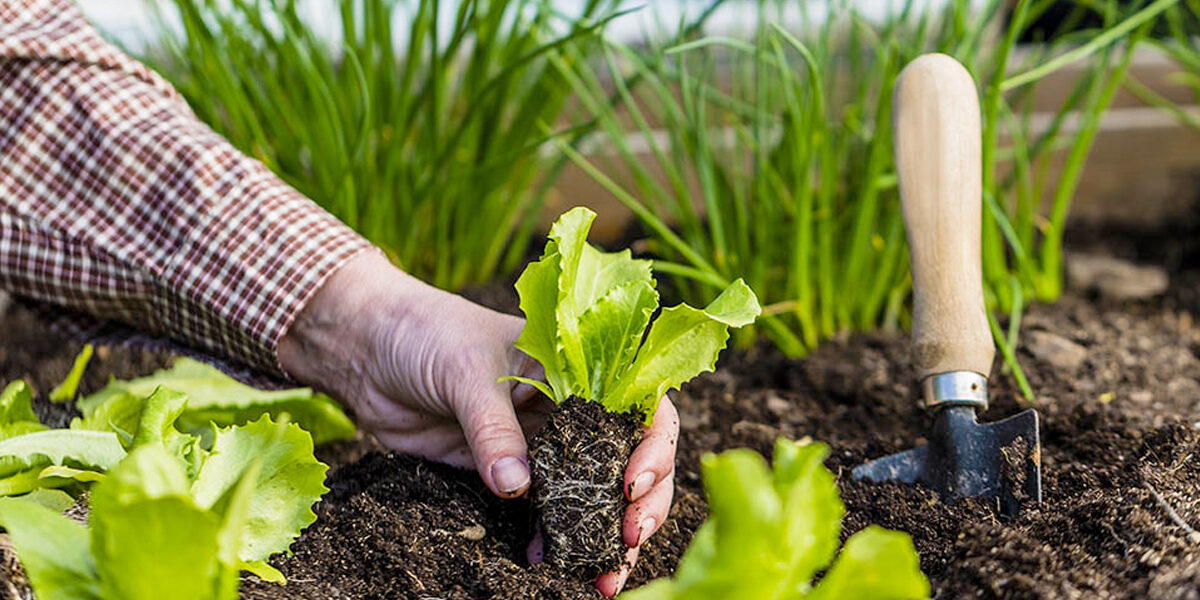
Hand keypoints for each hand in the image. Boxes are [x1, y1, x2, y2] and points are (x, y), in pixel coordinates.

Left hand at [278, 251, 678, 596]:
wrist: (368, 348)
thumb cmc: (426, 332)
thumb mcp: (465, 370)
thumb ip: (493, 428)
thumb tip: (517, 488)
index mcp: (579, 366)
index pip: (640, 405)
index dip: (652, 446)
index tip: (632, 483)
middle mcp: (571, 408)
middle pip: (629, 458)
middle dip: (641, 503)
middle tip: (629, 541)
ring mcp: (542, 443)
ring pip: (592, 492)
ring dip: (604, 533)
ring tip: (606, 577)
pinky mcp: (506, 472)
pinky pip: (542, 512)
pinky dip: (553, 540)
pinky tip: (552, 564)